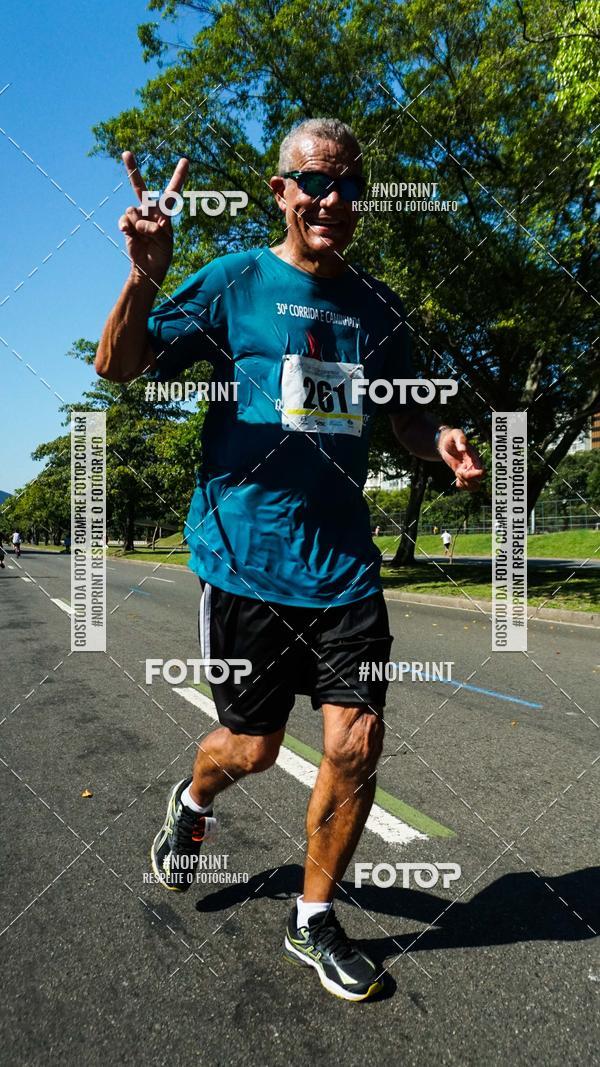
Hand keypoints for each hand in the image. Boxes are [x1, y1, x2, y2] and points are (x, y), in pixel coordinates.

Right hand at [118, 151, 188, 286]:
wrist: (147, 268)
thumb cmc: (161, 255)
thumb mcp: (165, 244)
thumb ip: (156, 231)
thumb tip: (140, 223)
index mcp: (165, 213)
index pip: (173, 191)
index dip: (179, 176)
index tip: (185, 160)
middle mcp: (150, 210)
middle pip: (140, 187)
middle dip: (132, 169)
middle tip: (126, 153)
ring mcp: (137, 216)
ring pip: (133, 211)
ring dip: (139, 226)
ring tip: (143, 237)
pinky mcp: (126, 224)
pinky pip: (124, 219)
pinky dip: (126, 227)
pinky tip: (128, 234)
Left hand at [438, 428, 484, 491]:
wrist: (445, 442)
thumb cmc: (452, 437)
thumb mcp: (455, 434)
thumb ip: (461, 439)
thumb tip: (463, 448)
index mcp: (475, 457)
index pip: (480, 471)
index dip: (471, 475)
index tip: (460, 469)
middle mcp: (474, 465)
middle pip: (478, 480)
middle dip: (467, 480)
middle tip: (458, 472)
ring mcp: (469, 470)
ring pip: (474, 486)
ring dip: (465, 484)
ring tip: (457, 475)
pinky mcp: (463, 474)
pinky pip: (467, 487)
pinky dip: (462, 487)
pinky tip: (456, 482)